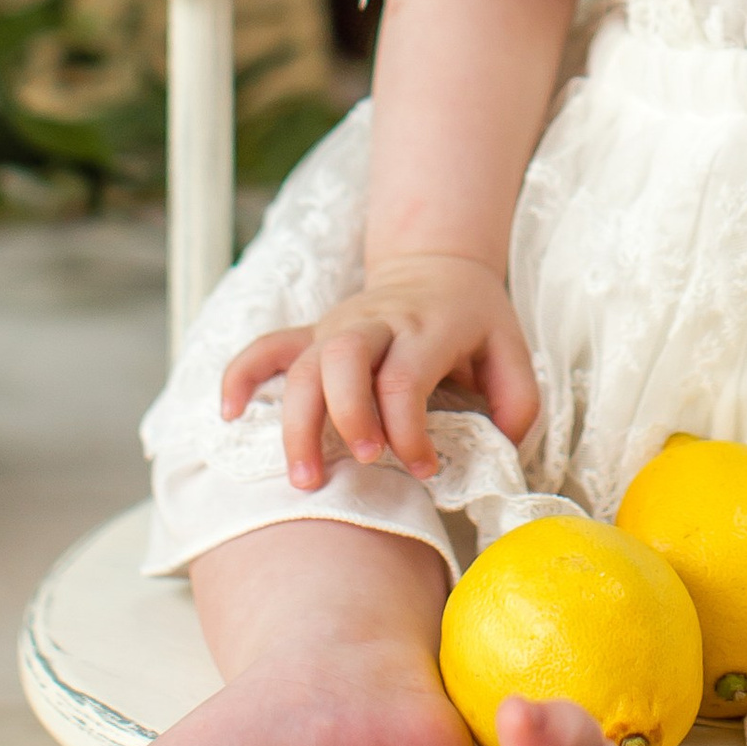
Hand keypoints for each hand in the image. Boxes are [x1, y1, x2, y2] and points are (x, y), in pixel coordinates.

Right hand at [223, 255, 539, 488]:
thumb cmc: (476, 322)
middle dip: (347, 415)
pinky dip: (242, 375)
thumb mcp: (514, 351)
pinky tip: (228, 413)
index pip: (405, 378)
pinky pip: (267, 348)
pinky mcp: (314, 335)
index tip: (425, 470)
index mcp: (427, 326)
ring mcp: (338, 326)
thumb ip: (517, 403)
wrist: (439, 267)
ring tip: (305, 478)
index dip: (410, 431)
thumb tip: (500, 452)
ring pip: (304, 365)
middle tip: (362, 462)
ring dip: (298, 422)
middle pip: (344, 360)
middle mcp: (377, 322)